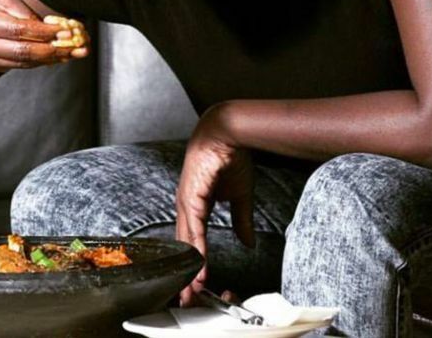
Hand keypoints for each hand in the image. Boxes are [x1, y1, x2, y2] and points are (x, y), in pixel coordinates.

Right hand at [0, 0, 88, 72]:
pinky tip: (57, 56)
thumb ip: (20, 9)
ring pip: (22, 62)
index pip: (17, 29)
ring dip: (50, 59)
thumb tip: (45, 25)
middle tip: (76, 47)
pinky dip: (39, 62)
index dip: (44, 31)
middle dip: (52, 50)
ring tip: (74, 53)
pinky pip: (17, 66)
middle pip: (21, 51)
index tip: (67, 29)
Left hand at [176, 104, 254, 305]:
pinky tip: (199, 265)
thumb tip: (248, 241)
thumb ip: (241, 220)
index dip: (194, 264)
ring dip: (191, 267)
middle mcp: (185, 205)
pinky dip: (196, 248)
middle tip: (189, 299)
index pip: (191, 240)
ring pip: (186, 241)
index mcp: (194, 204)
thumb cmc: (231, 157)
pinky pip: (193, 227)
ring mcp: (185, 200)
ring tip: (194, 290)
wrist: (229, 132)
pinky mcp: (191, 195)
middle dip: (186, 274)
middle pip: (183, 245)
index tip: (197, 286)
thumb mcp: (239, 196)